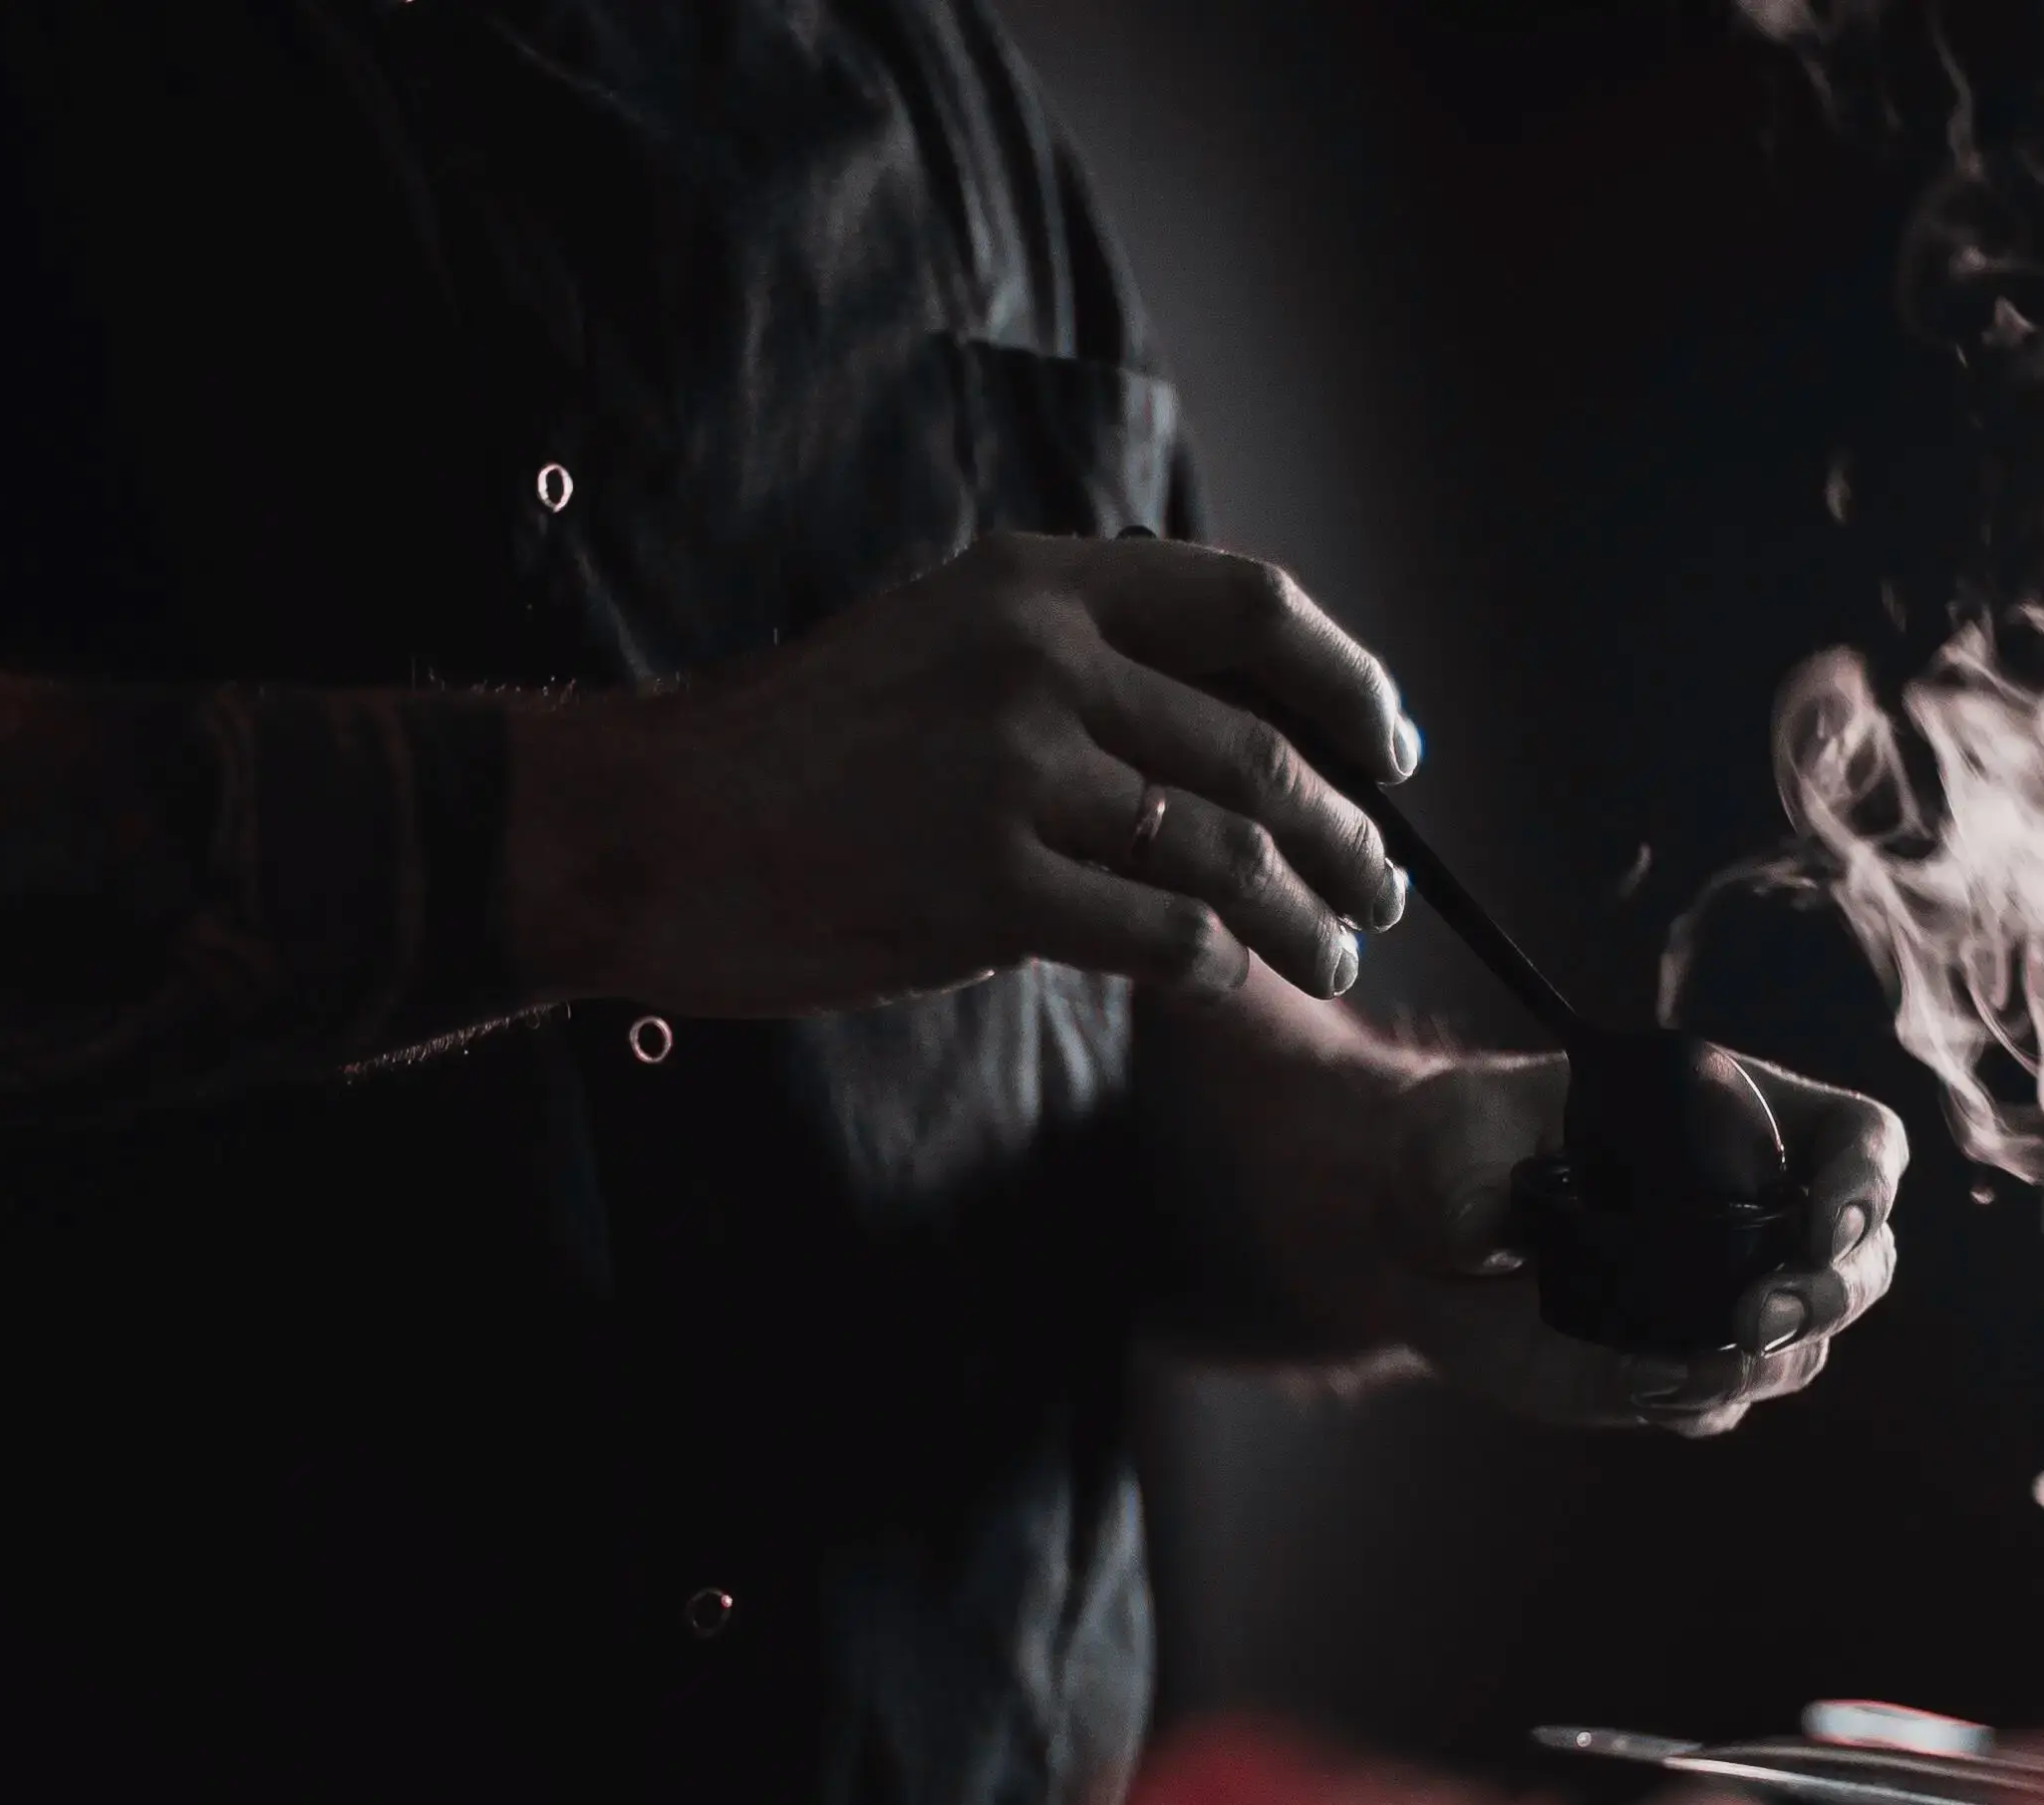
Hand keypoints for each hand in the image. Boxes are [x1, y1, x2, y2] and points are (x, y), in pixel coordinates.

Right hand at [500, 533, 1416, 1016]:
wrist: (650, 825)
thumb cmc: (794, 756)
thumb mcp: (938, 650)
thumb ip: (1070, 672)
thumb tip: (1228, 743)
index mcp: (1032, 584)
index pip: (1248, 607)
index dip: (1347, 682)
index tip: (1393, 751)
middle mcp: (1037, 659)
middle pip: (1261, 748)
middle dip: (1350, 836)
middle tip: (1381, 891)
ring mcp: (1014, 771)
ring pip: (1231, 851)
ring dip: (1305, 919)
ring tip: (1331, 957)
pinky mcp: (987, 886)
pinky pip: (1164, 934)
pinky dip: (1218, 965)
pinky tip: (1227, 981)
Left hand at [1373, 1050, 1905, 1432]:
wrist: (1412, 1241)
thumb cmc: (1451, 1148)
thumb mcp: (1452, 1133)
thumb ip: (1467, 1174)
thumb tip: (1484, 1231)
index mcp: (1736, 1118)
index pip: (1856, 1140)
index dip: (1867, 1182)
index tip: (1825, 1224)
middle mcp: (1748, 1212)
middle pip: (1862, 1257)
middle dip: (1832, 1294)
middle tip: (1757, 1321)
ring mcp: (1717, 1298)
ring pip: (1803, 1343)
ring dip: (1772, 1363)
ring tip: (1684, 1368)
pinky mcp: (1670, 1368)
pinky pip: (1719, 1400)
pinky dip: (1701, 1403)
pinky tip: (1646, 1391)